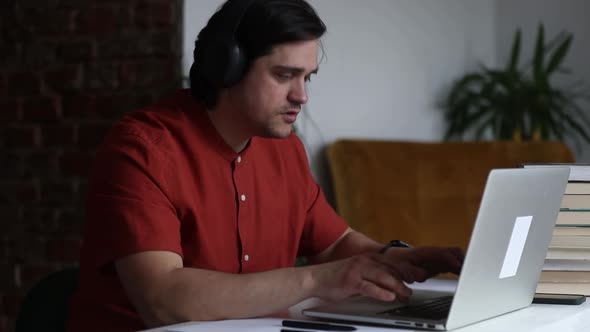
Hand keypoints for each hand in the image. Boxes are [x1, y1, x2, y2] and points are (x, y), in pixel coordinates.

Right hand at [308, 246, 463, 302]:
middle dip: (406, 277)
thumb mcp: (357, 273)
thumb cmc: (335, 278)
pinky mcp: (350, 282)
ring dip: (397, 286)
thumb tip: (391, 284)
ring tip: (407, 294)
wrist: (315, 278)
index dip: (407, 268)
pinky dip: (380, 292)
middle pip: (391, 268)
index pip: (391, 262)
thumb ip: (373, 276)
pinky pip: (368, 287)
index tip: (419, 275)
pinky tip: (389, 297)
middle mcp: (364, 262)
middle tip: (418, 285)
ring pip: (382, 277)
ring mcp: (357, 271)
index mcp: (367, 259)